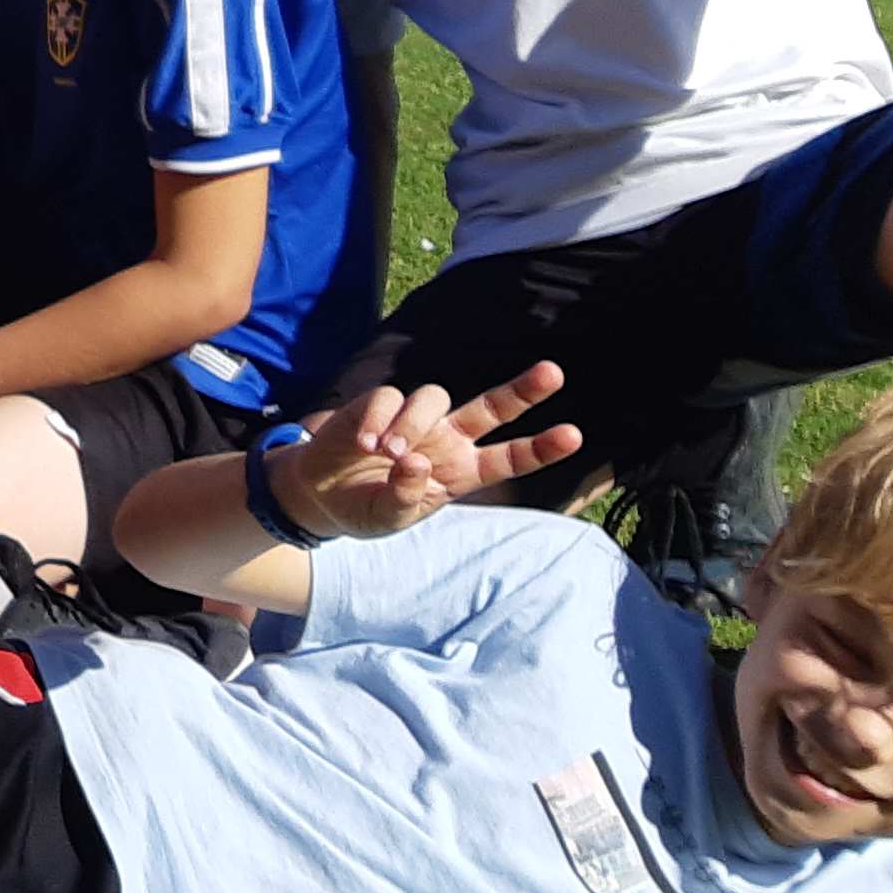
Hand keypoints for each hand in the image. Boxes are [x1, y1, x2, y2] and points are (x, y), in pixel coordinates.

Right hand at [273, 363, 581, 536]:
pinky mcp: (380, 404)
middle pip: (492, 407)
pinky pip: (390, 397)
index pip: (509, 457)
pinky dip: (380, 419)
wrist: (319, 494)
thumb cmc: (366, 509)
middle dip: (524, 390)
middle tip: (554, 373)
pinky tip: (366, 444)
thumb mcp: (388, 519)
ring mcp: (416, 420)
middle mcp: (447, 440)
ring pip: (435, 397)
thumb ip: (406, 497)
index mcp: (462, 472)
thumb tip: (416, 462)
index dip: (540, 447)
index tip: (573, 435)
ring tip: (388, 454)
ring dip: (414, 424)